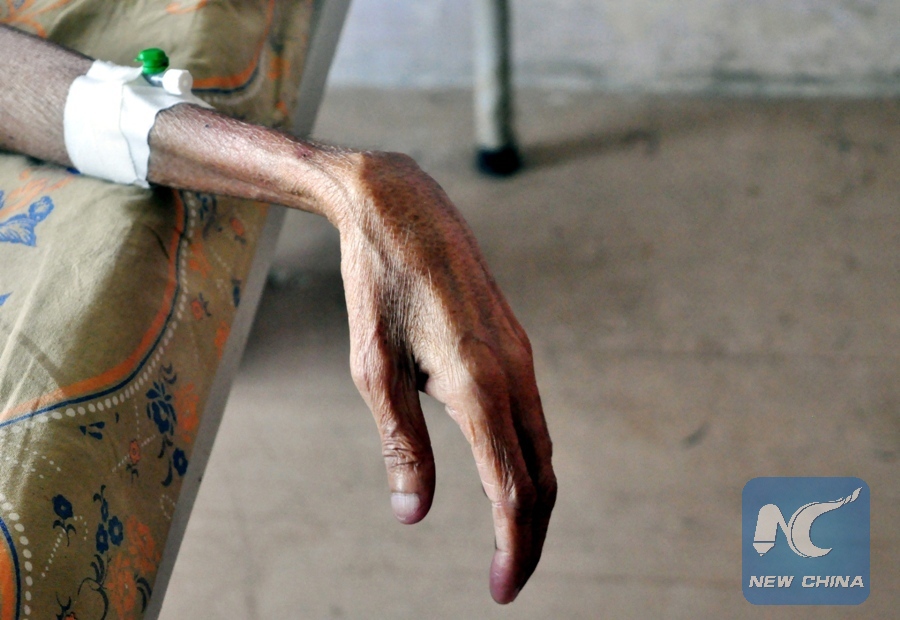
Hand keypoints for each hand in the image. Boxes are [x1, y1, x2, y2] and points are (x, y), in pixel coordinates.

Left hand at [334, 152, 556, 603]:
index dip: (514, 546)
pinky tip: (506, 471)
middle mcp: (513, 373)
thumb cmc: (379, 288)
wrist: (403, 211)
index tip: (503, 588)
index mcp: (476, 385)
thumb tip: (415, 514)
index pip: (511, 488)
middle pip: (540, 476)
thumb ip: (402, 445)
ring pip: (542, 447)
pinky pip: (534, 416)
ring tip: (509, 536)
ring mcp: (521, 357)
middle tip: (507, 576)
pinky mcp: (516, 345)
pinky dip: (527, 459)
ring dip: (532, 498)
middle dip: (530, 533)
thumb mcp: (373, 372)